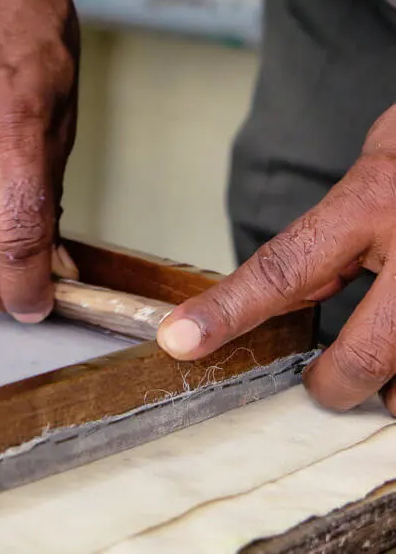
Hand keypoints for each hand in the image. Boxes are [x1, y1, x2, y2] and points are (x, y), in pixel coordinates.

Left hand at [157, 104, 395, 412]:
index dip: (228, 311)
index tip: (179, 340)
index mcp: (373, 200)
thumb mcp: (376, 166)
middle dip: (338, 386)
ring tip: (384, 373)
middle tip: (324, 386)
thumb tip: (280, 289)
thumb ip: (331, 233)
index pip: (283, 269)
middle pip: (370, 354)